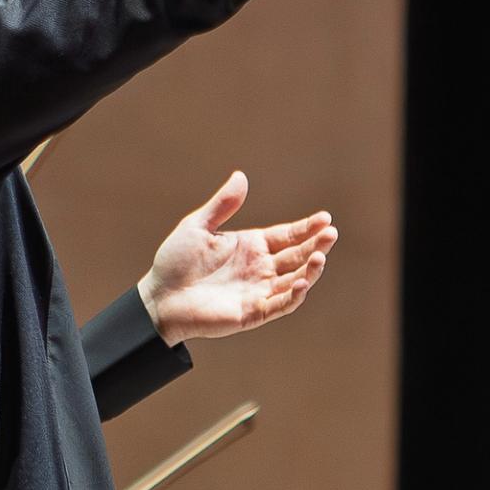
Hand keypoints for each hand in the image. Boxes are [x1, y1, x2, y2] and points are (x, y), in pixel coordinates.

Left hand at [136, 171, 335, 346]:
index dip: (307, 228)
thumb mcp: (197, 226)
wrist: (158, 297)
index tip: (325, 218)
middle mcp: (260, 268)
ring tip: (321, 256)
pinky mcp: (251, 313)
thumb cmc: (174, 262)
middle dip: (316, 245)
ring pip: (294, 281)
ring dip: (310, 270)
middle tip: (331, 233)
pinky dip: (293, 296)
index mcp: (251, 246)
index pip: (288, 236)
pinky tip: (302, 282)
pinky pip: (279, 305)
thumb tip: (241, 176)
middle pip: (297, 256)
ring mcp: (258, 291)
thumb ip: (222, 205)